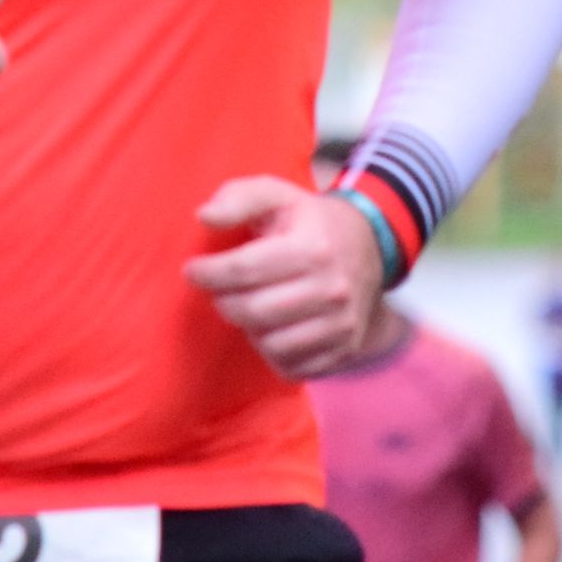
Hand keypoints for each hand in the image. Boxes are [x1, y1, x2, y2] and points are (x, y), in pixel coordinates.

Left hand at [182, 177, 386, 379]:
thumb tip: (204, 216)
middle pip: (253, 312)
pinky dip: (272, 351)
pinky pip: (291, 367)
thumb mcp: (275, 195)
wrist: (369, 246)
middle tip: (219, 291)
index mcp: (313, 248)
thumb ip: (237, 198)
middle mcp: (333, 289)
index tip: (192, 270)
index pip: (244, 270)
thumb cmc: (308, 221)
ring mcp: (342, 324)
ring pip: (271, 345)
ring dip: (249, 328)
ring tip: (250, 305)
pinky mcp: (345, 349)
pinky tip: (272, 327)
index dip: (208, 273)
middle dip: (224, 301)